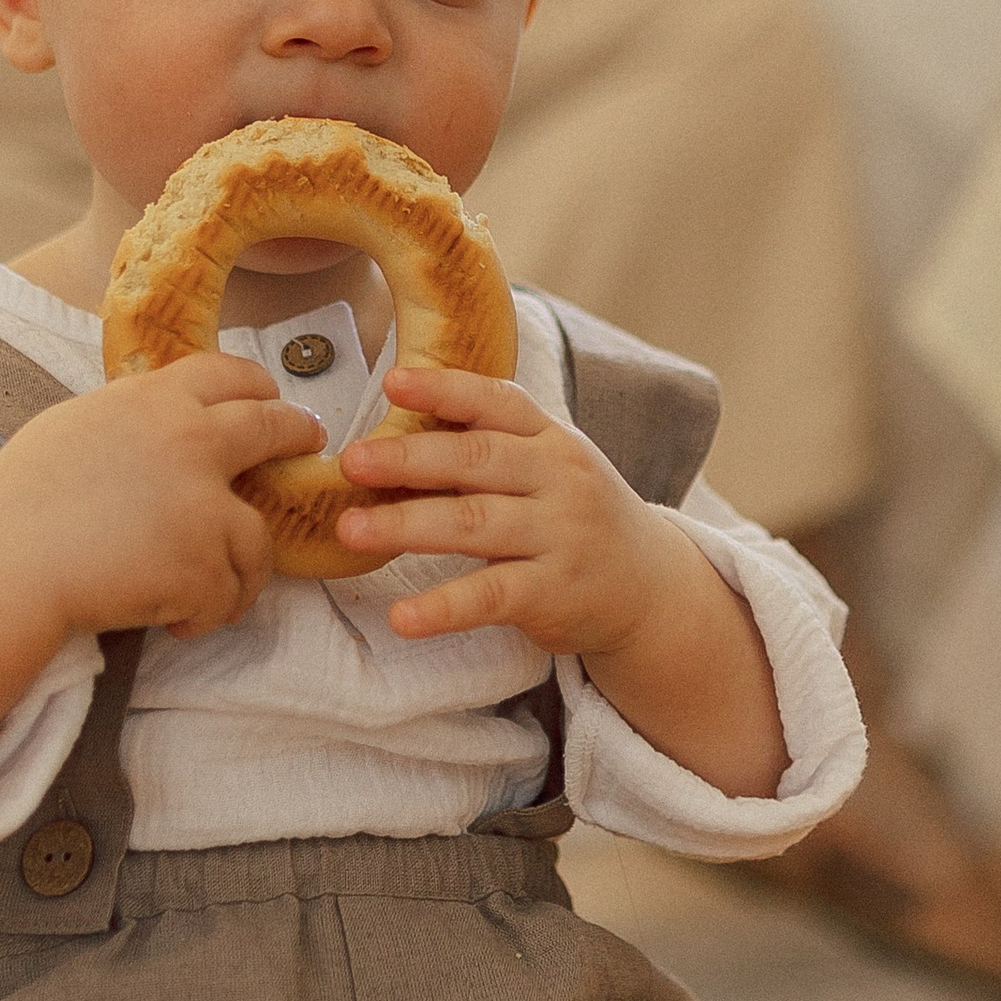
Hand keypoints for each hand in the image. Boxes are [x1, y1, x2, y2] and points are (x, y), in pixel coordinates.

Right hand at [0, 358, 322, 795]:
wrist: (4, 563)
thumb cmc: (20, 502)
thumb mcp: (77, 427)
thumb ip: (133, 419)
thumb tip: (164, 423)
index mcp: (154, 401)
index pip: (230, 374)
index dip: (259, 388)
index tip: (273, 399)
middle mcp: (191, 441)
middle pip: (274, 428)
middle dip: (297, 436)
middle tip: (306, 445)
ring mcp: (204, 505)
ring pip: (259, 538)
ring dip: (241, 570)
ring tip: (213, 594)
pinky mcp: (203, 565)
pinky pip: (229, 596)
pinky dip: (207, 614)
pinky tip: (176, 622)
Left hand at [335, 367, 789, 792]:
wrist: (650, 588)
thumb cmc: (573, 517)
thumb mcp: (546, 469)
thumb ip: (486, 449)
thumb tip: (389, 434)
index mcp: (550, 439)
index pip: (498, 403)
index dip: (446, 390)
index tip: (394, 383)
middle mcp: (559, 479)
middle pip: (477, 460)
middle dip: (409, 458)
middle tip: (350, 461)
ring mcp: (560, 535)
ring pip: (475, 524)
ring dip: (407, 525)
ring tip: (350, 529)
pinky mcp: (554, 593)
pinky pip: (491, 597)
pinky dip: (444, 607)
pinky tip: (402, 617)